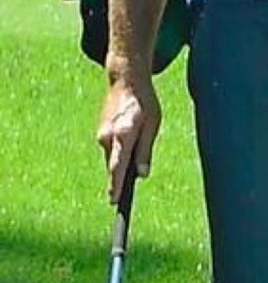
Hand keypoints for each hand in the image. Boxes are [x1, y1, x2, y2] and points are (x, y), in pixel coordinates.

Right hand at [97, 73, 160, 201]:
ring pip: (112, 158)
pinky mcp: (100, 133)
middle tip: (124, 195)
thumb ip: (145, 151)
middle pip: (114, 165)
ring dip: (122, 162)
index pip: (117, 166)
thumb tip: (142, 175)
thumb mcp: (153, 126)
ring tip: (136, 148)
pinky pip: (110, 150)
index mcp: (124, 134)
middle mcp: (108, 136)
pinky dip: (119, 153)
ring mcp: (101, 134)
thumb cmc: (145, 103)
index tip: (114, 201)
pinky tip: (129, 144)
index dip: (116, 185)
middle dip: (120, 178)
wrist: (126, 82)